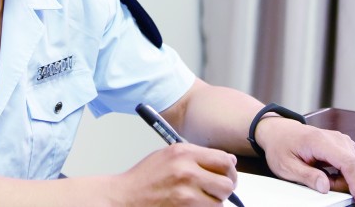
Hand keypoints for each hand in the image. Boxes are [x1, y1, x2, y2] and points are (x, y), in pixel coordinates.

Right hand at [120, 143, 238, 205]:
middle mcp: (186, 170)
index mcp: (183, 152)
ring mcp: (186, 193)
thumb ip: (197, 156)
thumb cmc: (144, 179)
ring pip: (220, 202)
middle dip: (223, 189)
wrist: (125, 198)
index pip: (223, 159)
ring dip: (212, 202)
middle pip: (227, 183)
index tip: (226, 175)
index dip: (229, 170)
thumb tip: (229, 160)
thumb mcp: (168, 156)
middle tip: (215, 191)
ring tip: (196, 199)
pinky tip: (189, 205)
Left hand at [255, 117, 354, 205]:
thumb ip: (307, 177)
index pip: (347, 161)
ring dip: (343, 178)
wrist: (278, 132)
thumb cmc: (281, 146)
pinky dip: (343, 173)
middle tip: (321, 184)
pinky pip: (351, 164)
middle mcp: (333, 137)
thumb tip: (325, 187)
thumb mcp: (286, 166)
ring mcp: (340, 139)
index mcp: (319, 141)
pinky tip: (327, 172)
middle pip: (354, 166)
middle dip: (343, 183)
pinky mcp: (342, 144)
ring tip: (320, 175)